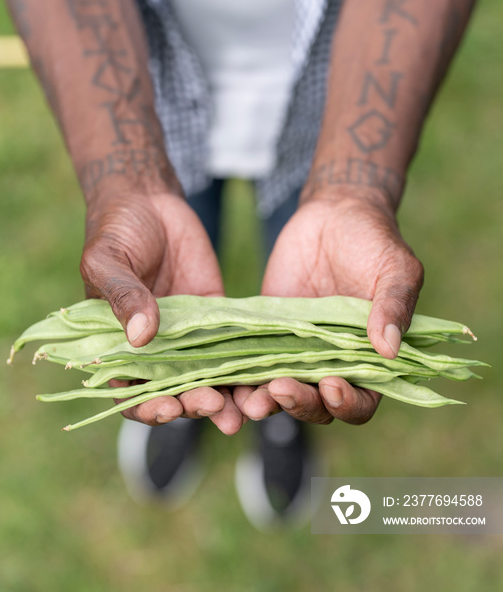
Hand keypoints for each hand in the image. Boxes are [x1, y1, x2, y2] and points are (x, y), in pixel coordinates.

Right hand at [80, 191, 244, 433]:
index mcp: (118, 344)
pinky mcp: (216, 317)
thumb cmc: (116, 230)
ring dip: (223, 398)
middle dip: (192, 405)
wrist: (150, 201)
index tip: (167, 407)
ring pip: (206, 378)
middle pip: (173, 393)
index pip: (129, 392)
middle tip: (213, 404)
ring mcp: (187, 335)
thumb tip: (142, 337)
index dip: (146, 408)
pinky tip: (263, 376)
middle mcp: (154, 348)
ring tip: (242, 409)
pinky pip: (232, 346)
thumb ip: (123, 297)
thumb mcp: (108, 261)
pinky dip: (245, 365)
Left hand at [236, 194, 423, 424]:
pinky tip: (225, 378)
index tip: (331, 386)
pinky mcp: (269, 333)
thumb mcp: (395, 269)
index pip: (362, 402)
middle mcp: (334, 363)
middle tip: (280, 389)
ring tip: (248, 400)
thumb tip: (389, 349)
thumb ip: (394, 306)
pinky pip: (253, 361)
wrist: (333, 214)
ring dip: (265, 401)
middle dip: (300, 404)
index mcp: (371, 360)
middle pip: (317, 406)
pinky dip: (240, 376)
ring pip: (281, 392)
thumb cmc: (374, 242)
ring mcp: (298, 351)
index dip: (348, 404)